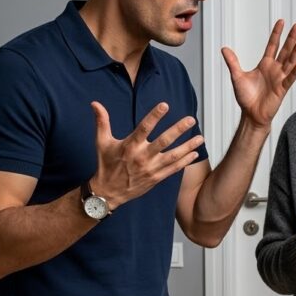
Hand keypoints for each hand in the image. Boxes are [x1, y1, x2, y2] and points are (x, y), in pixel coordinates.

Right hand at [90, 102, 204, 208]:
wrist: (108, 192)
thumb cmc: (106, 164)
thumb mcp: (101, 142)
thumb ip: (102, 122)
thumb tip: (95, 103)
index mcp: (129, 146)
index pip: (144, 128)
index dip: (154, 116)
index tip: (165, 105)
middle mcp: (142, 157)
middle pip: (163, 141)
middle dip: (178, 130)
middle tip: (191, 120)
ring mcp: (151, 168)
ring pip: (173, 156)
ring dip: (188, 146)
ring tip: (201, 138)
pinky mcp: (156, 178)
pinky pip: (174, 169)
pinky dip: (185, 161)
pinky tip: (194, 153)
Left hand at [221, 20, 295, 126]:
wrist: (251, 115)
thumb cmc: (246, 98)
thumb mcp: (237, 76)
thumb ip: (232, 62)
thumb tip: (224, 48)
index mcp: (265, 65)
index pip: (272, 45)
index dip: (277, 34)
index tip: (281, 21)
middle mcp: (274, 69)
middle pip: (285, 50)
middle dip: (291, 38)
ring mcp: (280, 78)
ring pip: (290, 61)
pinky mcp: (282, 89)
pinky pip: (290, 78)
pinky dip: (295, 71)